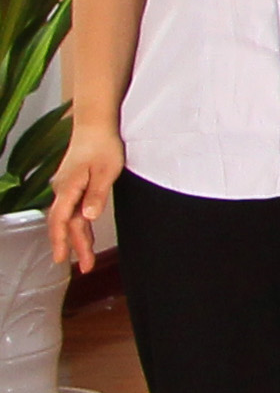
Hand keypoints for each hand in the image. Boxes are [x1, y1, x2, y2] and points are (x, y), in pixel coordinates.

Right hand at [45, 121, 117, 273]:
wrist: (95, 125)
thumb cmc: (102, 145)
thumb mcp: (106, 171)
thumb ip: (97, 195)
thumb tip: (88, 218)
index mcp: (68, 188)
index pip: (60, 220)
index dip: (61, 240)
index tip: (61, 259)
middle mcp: (63, 190)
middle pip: (65, 223)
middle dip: (73, 246)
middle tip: (83, 267)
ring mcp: (67, 188)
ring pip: (70, 218)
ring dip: (77, 238)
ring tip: (85, 258)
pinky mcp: (74, 185)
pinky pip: (74, 210)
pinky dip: (79, 224)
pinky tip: (84, 235)